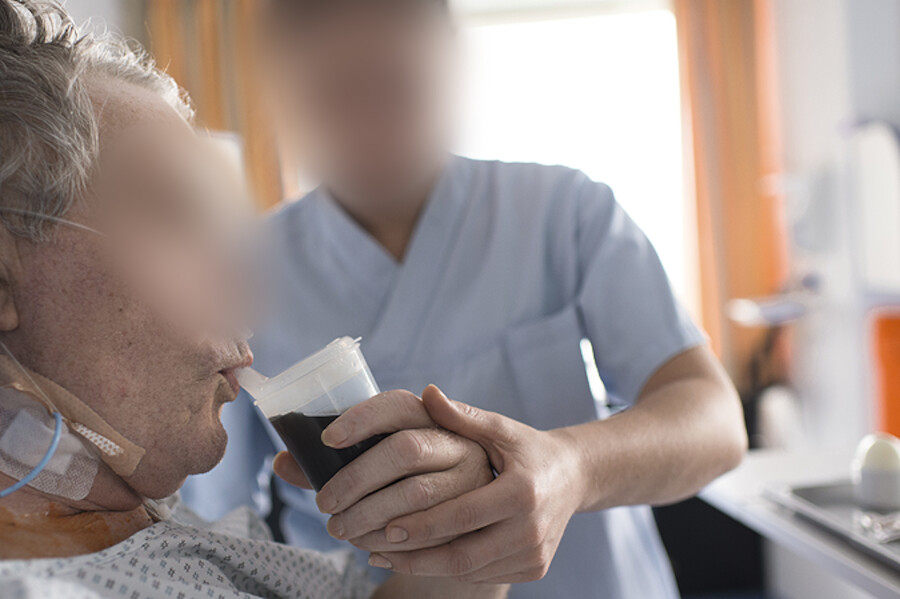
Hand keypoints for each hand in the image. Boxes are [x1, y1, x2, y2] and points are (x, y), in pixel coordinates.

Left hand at [273, 389, 493, 548]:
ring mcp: (472, 478)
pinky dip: (396, 547)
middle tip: (324, 506)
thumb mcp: (384, 458)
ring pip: (418, 496)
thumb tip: (281, 463)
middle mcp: (456, 442)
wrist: (475, 511)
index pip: (395, 405)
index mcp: (430, 417)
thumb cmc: (412, 477)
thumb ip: (336, 461)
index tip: (327, 440)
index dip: (362, 419)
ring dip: (372, 518)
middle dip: (357, 480)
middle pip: (405, 451)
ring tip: (341, 531)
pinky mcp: (477, 516)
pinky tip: (372, 551)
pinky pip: (436, 533)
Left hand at [365, 386, 584, 583]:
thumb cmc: (528, 449)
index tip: (386, 527)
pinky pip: (483, 576)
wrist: (573, 476)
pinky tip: (419, 560)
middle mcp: (531, 529)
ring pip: (469, 572)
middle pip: (462, 556)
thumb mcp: (499, 428)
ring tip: (387, 555)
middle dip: (414, 557)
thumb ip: (461, 416)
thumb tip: (427, 393)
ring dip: (426, 568)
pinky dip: (449, 571)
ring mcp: (534, 554)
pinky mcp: (534, 569)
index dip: (421, 526)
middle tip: (375, 549)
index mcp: (522, 492)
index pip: (461, 516)